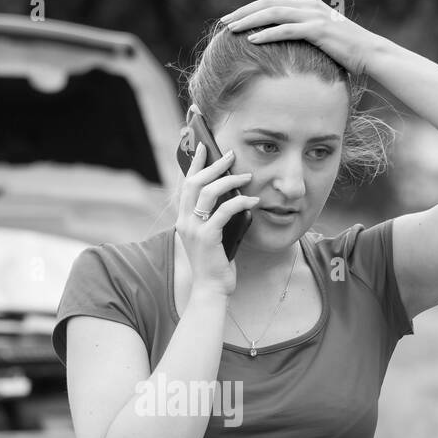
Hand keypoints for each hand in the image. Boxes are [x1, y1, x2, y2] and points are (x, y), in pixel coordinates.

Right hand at [176, 141, 257, 298]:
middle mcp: (185, 221)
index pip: (186, 184)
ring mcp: (194, 229)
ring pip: (209, 192)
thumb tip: (231, 198)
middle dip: (213, 165)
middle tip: (230, 155)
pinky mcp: (208, 237)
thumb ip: (214, 219)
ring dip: (230, 180)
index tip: (204, 147)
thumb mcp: (211, 237)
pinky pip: (225, 211)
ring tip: (247, 176)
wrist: (210, 290)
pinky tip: (253, 201)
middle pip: (195, 182)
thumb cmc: (215, 265)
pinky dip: (241, 202)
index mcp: (184, 220)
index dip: (195, 164)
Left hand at [220, 0, 381, 77]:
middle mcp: (309, 5)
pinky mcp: (318, 30)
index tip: (232, 19)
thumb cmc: (345, 52)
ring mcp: (313, 16)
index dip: (250, 9)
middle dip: (243, 12)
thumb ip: (302, 34)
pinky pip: (286, 30)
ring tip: (231, 30)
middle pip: (268, 3)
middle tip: (224, 22)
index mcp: (308, 4)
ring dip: (250, 21)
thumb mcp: (320, 39)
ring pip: (274, 13)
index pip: (272, 1)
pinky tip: (251, 40)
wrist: (370, 54)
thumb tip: (283, 46)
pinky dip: (267, 34)